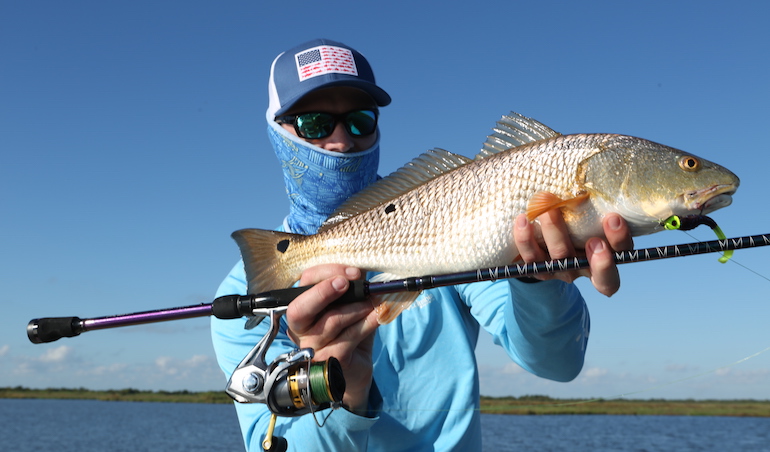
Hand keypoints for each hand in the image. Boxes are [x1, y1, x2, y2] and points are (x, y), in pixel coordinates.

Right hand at [285, 264, 379, 414]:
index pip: (304, 284)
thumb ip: (352, 289)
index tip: (353, 273)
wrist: (355, 370)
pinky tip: (379, 315)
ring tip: (373, 302)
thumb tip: (362, 271)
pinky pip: (349, 337)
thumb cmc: (348, 333)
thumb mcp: (348, 307)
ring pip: (331, 321)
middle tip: (347, 283)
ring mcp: (313, 347)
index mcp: (302, 309)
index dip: (326, 273)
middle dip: (323, 291)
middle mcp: (300, 330)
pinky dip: (367, 323)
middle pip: (299, 309)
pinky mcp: (331, 360)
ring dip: (356, 307)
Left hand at [514, 211, 632, 295]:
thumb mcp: (588, 211)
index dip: (620, 240)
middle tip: (594, 241)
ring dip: (555, 235)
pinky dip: (525, 240)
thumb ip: (593, 201)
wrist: (542, 239)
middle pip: (600, 275)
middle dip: (600, 261)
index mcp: (608, 253)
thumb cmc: (575, 218)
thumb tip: (594, 167)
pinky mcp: (539, 269)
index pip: (623, 253)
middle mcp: (586, 267)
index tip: (613, 218)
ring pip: (560, 260)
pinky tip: (523, 220)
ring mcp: (562, 270)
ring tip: (547, 211)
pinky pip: (531, 259)